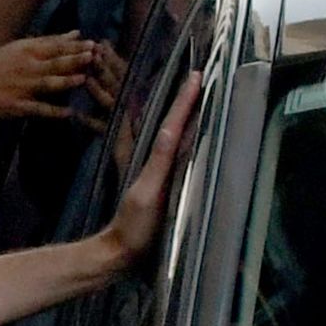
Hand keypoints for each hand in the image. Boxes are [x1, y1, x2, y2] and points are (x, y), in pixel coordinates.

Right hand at [0, 31, 109, 119]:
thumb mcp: (18, 48)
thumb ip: (49, 42)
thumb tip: (75, 33)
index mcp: (26, 50)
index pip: (55, 45)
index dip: (76, 45)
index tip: (95, 43)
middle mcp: (25, 66)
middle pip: (56, 62)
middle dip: (76, 59)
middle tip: (95, 56)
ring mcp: (21, 86)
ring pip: (50, 83)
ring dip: (68, 80)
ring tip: (84, 79)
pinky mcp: (17, 105)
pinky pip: (39, 109)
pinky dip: (54, 111)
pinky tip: (69, 113)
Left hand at [104, 73, 201, 264]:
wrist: (123, 253)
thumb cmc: (136, 226)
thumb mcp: (147, 191)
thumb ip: (160, 161)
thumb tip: (173, 129)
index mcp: (157, 159)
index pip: (174, 122)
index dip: (186, 99)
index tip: (198, 75)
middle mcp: (160, 162)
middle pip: (176, 123)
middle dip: (187, 99)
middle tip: (201, 73)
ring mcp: (163, 173)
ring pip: (177, 135)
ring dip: (187, 113)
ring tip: (201, 92)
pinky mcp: (167, 187)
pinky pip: (178, 155)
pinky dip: (186, 138)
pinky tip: (192, 132)